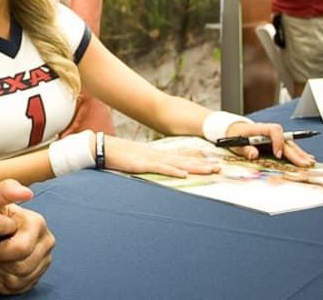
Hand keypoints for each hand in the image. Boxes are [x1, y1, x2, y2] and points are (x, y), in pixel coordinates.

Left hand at [0, 202, 52, 294]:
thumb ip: (4, 190)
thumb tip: (27, 193)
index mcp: (37, 222)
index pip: (18, 249)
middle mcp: (46, 241)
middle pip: (21, 268)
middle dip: (0, 263)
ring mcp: (44, 259)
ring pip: (20, 280)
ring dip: (0, 273)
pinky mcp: (38, 274)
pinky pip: (20, 287)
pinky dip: (4, 282)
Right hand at [104, 135, 220, 176]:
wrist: (103, 148)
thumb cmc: (119, 156)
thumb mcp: (138, 161)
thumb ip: (150, 166)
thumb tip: (161, 171)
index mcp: (157, 155)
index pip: (182, 158)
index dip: (198, 161)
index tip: (213, 164)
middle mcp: (158, 156)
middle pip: (184, 160)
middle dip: (203, 164)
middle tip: (220, 168)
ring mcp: (150, 159)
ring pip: (177, 164)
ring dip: (195, 168)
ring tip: (210, 171)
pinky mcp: (141, 165)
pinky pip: (160, 169)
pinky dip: (173, 171)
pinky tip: (184, 175)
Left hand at [222, 121, 316, 166]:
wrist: (233, 129)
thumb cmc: (233, 135)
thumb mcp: (235, 143)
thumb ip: (245, 149)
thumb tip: (254, 155)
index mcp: (259, 128)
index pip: (274, 130)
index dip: (278, 142)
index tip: (278, 155)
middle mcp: (268, 131)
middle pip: (285, 140)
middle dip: (295, 153)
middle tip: (303, 164)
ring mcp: (273, 137)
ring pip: (289, 143)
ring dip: (299, 153)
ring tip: (309, 162)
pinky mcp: (275, 142)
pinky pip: (288, 146)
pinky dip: (297, 153)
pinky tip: (306, 158)